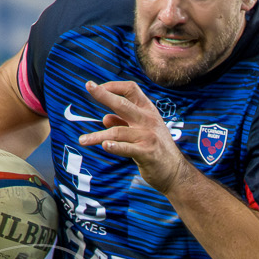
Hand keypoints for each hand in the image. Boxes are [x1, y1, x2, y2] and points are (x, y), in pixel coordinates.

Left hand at [77, 80, 191, 194]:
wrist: (176, 173)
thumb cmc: (157, 150)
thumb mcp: (142, 132)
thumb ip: (124, 124)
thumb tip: (105, 118)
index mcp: (148, 111)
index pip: (131, 89)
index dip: (113, 86)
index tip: (97, 87)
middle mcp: (148, 120)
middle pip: (123, 103)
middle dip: (104, 94)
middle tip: (88, 86)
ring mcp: (148, 136)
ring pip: (117, 131)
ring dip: (97, 136)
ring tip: (82, 140)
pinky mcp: (147, 153)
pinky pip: (127, 148)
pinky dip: (115, 147)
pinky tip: (104, 146)